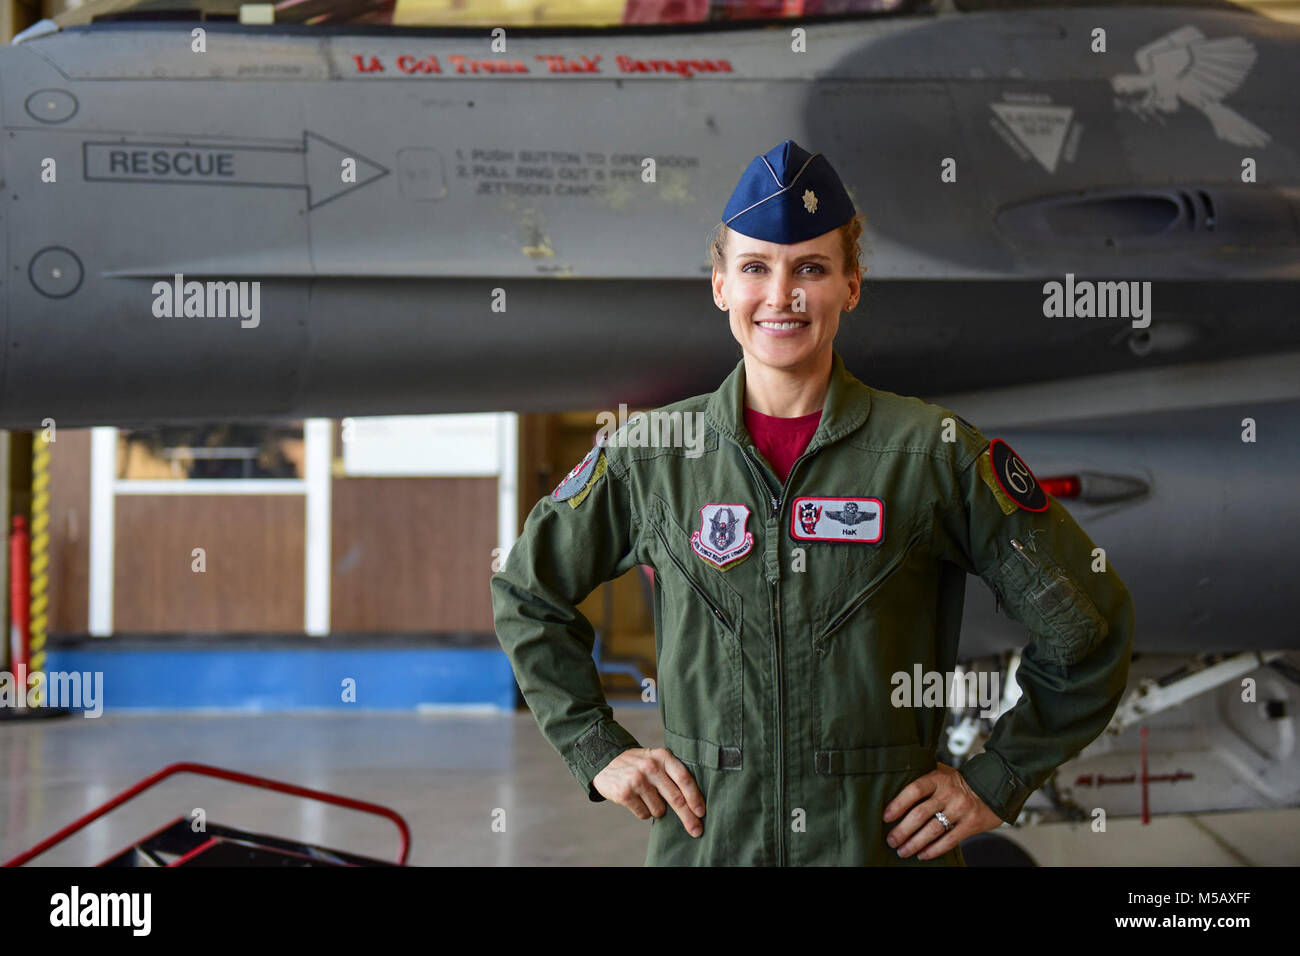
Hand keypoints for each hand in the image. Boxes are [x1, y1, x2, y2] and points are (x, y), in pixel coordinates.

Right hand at [593, 747, 705, 836]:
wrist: (605, 761)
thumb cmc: (639, 765)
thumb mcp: (656, 759)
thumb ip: (673, 774)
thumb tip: (695, 804)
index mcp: (663, 757)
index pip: (684, 779)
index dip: (695, 797)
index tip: (702, 813)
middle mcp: (650, 766)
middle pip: (676, 798)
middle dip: (688, 817)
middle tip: (696, 830)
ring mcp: (637, 780)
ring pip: (659, 810)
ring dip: (656, 810)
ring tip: (646, 797)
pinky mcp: (625, 793)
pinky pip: (644, 814)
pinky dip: (643, 812)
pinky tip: (635, 800)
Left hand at [882, 761, 1003, 859]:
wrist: (994, 787)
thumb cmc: (960, 782)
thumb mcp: (942, 773)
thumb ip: (923, 780)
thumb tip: (893, 790)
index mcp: (938, 778)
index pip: (914, 790)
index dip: (898, 804)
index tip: (886, 816)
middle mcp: (949, 793)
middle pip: (920, 813)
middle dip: (902, 830)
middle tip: (891, 840)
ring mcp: (961, 809)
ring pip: (933, 830)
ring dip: (914, 843)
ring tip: (903, 851)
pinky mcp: (970, 824)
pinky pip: (949, 841)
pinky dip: (933, 850)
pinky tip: (922, 854)